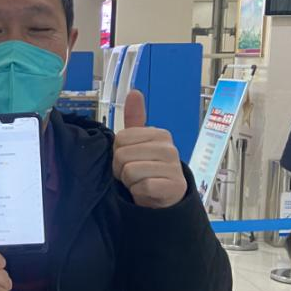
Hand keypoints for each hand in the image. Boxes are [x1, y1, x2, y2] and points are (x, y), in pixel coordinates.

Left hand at [113, 91, 187, 208]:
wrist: (168, 199)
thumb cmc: (150, 169)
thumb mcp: (141, 143)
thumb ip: (135, 119)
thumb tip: (134, 92)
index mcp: (159, 134)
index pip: (119, 139)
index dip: (117, 154)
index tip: (130, 160)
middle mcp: (169, 147)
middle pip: (121, 156)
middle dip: (121, 170)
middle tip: (135, 175)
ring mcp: (172, 167)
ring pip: (129, 172)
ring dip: (130, 183)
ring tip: (141, 183)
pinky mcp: (172, 186)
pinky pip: (141, 187)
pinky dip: (139, 193)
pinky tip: (148, 193)